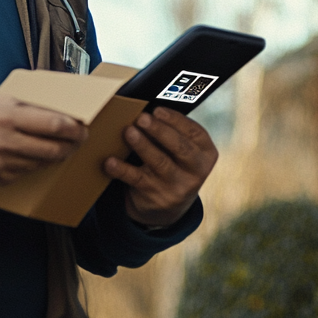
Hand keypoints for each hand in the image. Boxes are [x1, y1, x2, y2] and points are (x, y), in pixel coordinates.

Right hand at [0, 90, 87, 185]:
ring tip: (57, 151)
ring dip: (52, 159)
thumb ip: (18, 105)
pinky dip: (28, 168)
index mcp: (6, 114)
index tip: (82, 129)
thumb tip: (48, 108)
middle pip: (53, 148)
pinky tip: (29, 160)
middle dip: (70, 147)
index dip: (75, 129)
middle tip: (76, 143)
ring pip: (39, 164)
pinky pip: (20, 175)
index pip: (55, 124)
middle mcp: (4, 139)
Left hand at [104, 107, 217, 227]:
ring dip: (142, 145)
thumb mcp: (184, 153)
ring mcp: (177, 187)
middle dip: (160, 131)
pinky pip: (137, 180)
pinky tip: (110, 161)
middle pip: (180, 148)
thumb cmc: (174, 165)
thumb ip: (175, 134)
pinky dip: (122, 169)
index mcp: (206, 154)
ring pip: (159, 163)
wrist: (168, 208)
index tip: (157, 109)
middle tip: (142, 117)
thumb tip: (147, 112)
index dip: (176, 120)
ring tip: (128, 131)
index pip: (195, 133)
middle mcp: (196, 172)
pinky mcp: (156, 197)